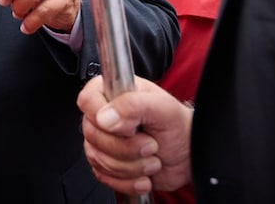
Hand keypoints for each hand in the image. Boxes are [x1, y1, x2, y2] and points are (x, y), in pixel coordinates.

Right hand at [76, 75, 193, 195]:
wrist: (187, 155)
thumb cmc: (177, 127)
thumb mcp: (163, 109)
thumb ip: (133, 105)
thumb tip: (105, 117)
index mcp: (113, 92)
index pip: (87, 101)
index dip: (104, 117)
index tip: (130, 127)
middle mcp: (104, 115)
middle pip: (92, 135)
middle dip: (127, 148)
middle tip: (151, 143)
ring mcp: (103, 141)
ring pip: (98, 159)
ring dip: (132, 166)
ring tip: (152, 158)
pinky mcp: (106, 164)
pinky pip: (103, 177)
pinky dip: (128, 181)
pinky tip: (144, 174)